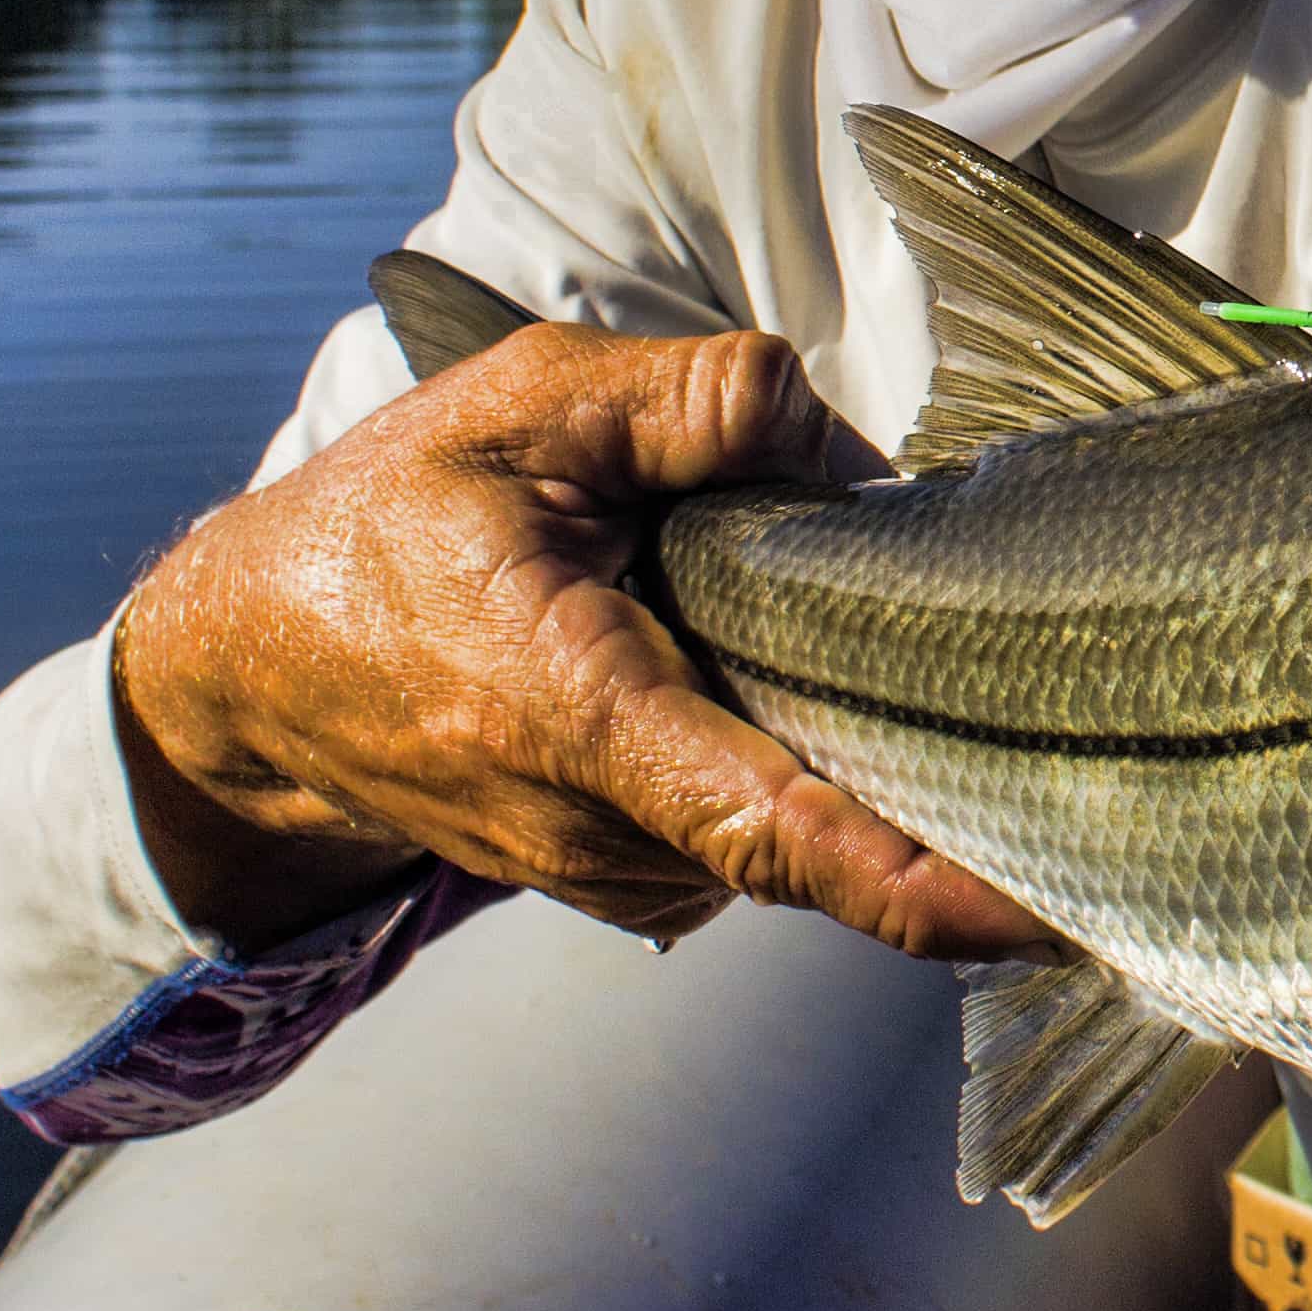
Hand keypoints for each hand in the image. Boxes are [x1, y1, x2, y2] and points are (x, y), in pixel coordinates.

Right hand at [108, 318, 1046, 963]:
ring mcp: (611, 875)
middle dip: (937, 776)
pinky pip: (754, 836)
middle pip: (823, 833)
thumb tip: (853, 449)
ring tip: (839, 638)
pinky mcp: (626, 881)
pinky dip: (795, 768)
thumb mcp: (529, 401)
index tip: (1045, 910)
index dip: (921, 885)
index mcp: (576, 713)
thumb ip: (701, 400)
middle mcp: (599, 831)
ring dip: (850, 748)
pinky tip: (784, 680)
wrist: (249, 667)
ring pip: (796, 833)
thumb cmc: (384, 522)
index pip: (774, 830)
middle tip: (1062, 709)